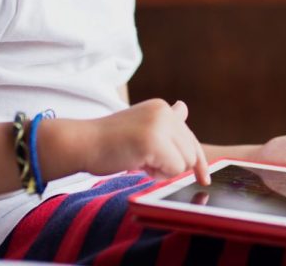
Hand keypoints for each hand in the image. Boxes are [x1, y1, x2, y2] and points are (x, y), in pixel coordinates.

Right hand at [78, 99, 209, 184]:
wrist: (82, 142)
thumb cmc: (108, 140)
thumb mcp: (141, 126)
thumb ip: (164, 123)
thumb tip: (183, 108)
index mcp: (162, 108)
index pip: (189, 137)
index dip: (197, 160)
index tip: (204, 177)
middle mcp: (164, 112)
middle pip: (190, 152)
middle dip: (171, 165)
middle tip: (144, 162)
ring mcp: (159, 125)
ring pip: (185, 162)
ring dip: (164, 171)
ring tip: (140, 161)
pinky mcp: (154, 141)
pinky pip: (174, 169)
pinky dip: (158, 175)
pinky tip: (139, 165)